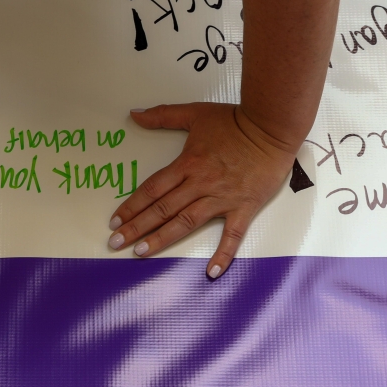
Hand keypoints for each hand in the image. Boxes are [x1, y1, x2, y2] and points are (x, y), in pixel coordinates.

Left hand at [107, 103, 296, 278]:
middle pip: (162, 209)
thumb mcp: (194, 113)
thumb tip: (134, 115)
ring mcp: (221, 198)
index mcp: (187, 164)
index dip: (131, 206)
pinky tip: (211, 273)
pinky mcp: (244, 208)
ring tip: (140, 253)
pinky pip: (232, 235)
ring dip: (161, 239)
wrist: (271, 127)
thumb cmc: (235, 120)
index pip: (152, 189)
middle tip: (115, 243)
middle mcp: (200, 184)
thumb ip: (163, 115)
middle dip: (136, 227)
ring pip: (186, 222)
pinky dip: (223, 255)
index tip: (115, 221)